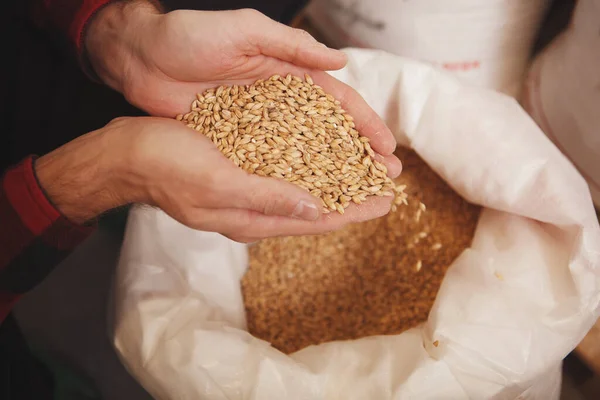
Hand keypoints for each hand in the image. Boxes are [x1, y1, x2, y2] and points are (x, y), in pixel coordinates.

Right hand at [36, 117, 393, 241]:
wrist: (128, 154)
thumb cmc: (166, 166)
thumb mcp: (217, 182)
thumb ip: (265, 197)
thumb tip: (314, 208)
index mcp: (251, 218)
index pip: (315, 219)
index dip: (353, 210)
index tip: (385, 202)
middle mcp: (254, 209)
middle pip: (315, 206)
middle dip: (352, 195)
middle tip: (385, 180)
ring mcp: (246, 191)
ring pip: (303, 188)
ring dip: (335, 178)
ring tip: (363, 166)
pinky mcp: (239, 171)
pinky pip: (283, 172)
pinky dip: (309, 164)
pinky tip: (322, 153)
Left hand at [85, 4, 401, 175]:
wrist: (139, 57)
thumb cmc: (191, 36)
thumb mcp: (245, 31)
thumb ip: (292, 46)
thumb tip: (341, 60)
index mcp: (288, 73)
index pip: (338, 101)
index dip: (366, 124)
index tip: (388, 149)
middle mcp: (279, 102)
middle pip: (328, 133)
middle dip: (357, 155)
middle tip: (384, 180)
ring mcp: (258, 125)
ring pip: (303, 154)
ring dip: (330, 174)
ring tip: (355, 196)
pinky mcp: (235, 142)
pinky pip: (268, 165)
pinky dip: (289, 181)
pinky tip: (307, 200)